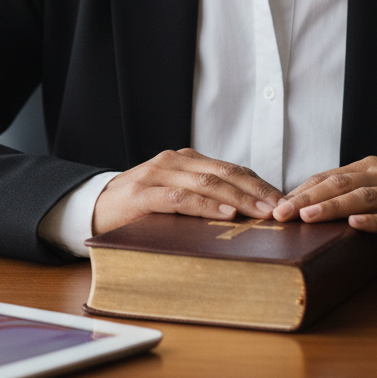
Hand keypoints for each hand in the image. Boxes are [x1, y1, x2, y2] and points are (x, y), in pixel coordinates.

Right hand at [92, 148, 283, 234]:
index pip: (231, 169)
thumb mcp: (173, 197)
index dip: (260, 184)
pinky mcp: (143, 194)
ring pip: (207, 182)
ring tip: (263, 213)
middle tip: (283, 209)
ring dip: (239, 198)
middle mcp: (172, 161)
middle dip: (258, 191)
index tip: (285, 203)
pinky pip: (180, 198)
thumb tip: (249, 217)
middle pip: (225, 173)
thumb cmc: (138, 209)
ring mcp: (156, 175)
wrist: (91, 209)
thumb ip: (202, 198)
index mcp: (184, 160)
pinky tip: (226, 213)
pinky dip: (206, 205)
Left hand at [272, 156, 376, 258]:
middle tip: (282, 213)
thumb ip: (349, 199)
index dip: (301, 190)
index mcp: (371, 168)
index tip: (277, 205)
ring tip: (308, 216)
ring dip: (332, 207)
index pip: (328, 177)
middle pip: (339, 184)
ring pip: (362, 198)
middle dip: (306, 198)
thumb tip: (306, 212)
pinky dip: (373, 221)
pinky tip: (355, 224)